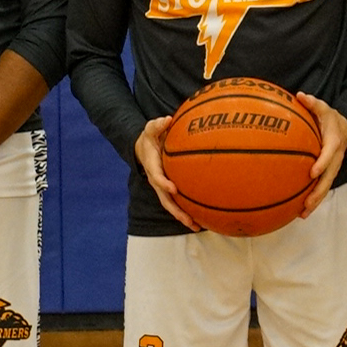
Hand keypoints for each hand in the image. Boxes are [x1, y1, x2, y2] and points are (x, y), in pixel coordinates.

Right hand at [134, 115, 201, 231]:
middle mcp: (157, 181)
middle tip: (188, 220)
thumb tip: (166, 119)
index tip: (173, 188)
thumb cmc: (150, 138)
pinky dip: (189, 211)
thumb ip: (157, 125)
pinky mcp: (170, 190)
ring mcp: (163, 188)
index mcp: (153, 167)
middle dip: (177, 211)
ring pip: (172, 206)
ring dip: (184, 217)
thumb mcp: (150, 129)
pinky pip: (179, 202)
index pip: (157, 178)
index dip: (164, 184)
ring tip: (198, 227)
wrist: (143, 149)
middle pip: (166, 200)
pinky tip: (203, 218)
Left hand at [295, 93, 346, 217]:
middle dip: (319, 191)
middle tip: (307, 202)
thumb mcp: (322, 108)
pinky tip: (300, 211)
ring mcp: (333, 167)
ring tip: (303, 213)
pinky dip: (313, 199)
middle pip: (329, 177)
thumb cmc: (329, 118)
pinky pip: (322, 188)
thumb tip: (300, 95)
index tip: (312, 172)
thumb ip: (312, 103)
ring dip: (316, 200)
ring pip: (326, 186)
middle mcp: (335, 158)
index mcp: (334, 141)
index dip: (322, 163)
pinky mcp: (328, 173)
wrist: (345, 128)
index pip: (329, 154)